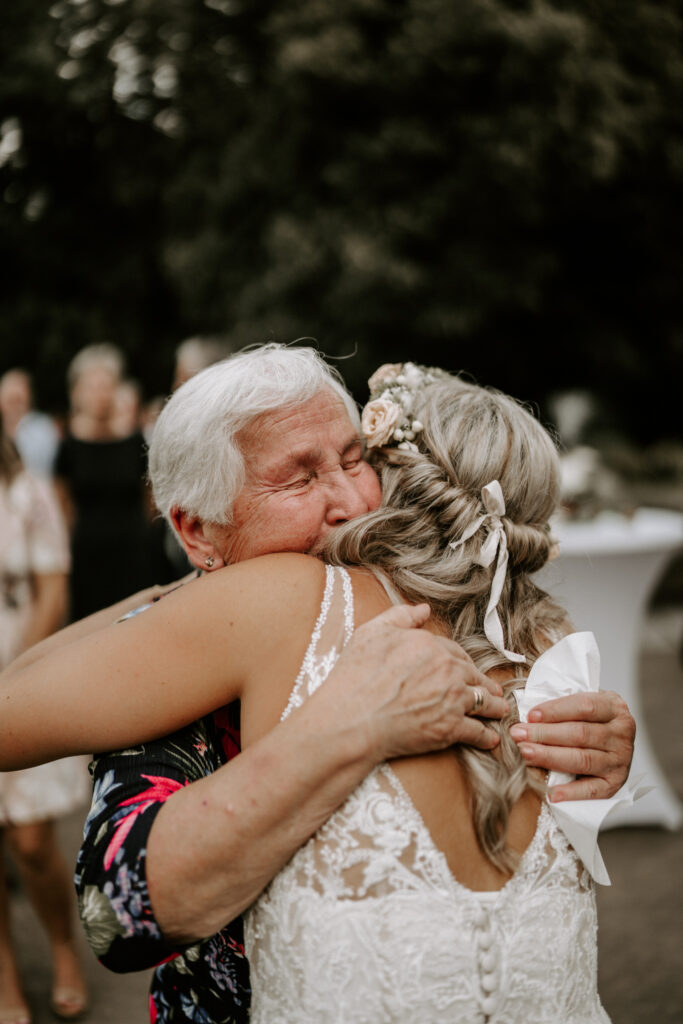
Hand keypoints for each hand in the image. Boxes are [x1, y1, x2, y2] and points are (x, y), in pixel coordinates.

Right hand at [323, 603, 509, 763]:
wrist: (353, 717)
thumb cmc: (357, 675)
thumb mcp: (372, 633)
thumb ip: (401, 616)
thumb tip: (424, 609)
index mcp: (431, 645)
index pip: (456, 652)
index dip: (462, 661)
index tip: (467, 668)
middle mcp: (448, 670)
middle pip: (474, 675)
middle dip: (485, 683)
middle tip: (494, 691)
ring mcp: (452, 700)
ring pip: (483, 702)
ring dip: (494, 707)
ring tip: (501, 711)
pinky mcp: (450, 729)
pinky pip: (476, 732)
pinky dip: (485, 736)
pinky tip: (490, 738)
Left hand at [509, 690, 635, 800]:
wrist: (615, 740)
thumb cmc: (591, 719)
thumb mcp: (585, 704)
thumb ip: (563, 707)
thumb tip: (530, 716)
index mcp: (614, 708)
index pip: (585, 706)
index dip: (556, 711)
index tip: (531, 715)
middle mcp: (622, 733)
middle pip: (580, 734)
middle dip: (545, 734)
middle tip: (518, 735)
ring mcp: (621, 760)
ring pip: (583, 759)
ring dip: (550, 757)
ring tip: (525, 754)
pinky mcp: (615, 783)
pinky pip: (593, 790)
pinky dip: (572, 792)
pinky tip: (551, 793)